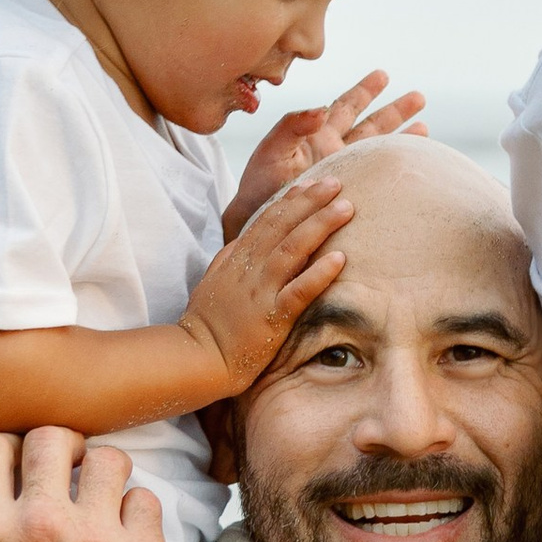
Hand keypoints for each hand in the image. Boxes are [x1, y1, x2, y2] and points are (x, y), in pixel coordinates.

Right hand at [0, 429, 166, 541]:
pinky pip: (147, 501)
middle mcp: (42, 527)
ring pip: (109, 459)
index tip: (13, 471)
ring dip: (99, 474)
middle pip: (53, 438)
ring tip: (94, 501)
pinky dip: (135, 511)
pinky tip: (120, 535)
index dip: (1, 451)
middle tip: (58, 476)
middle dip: (52, 452)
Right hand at [177, 175, 353, 396]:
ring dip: (321, 225)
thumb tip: (245, 240)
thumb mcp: (214, 281)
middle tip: (336, 183)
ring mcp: (260, 291)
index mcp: (238, 259)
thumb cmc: (206, 323)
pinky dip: (319, 274)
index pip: (267, 220)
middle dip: (311, 202)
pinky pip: (299, 291)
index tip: (311, 184)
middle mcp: (250, 269)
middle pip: (283, 225)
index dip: (291, 200)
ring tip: (345, 208)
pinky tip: (341, 258)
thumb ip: (231, 258)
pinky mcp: (271, 317)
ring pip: (293, 249)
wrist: (196, 357)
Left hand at [221, 70, 425, 240]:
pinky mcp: (353, 196)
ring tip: (425, 129)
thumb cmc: (259, 189)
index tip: (383, 75)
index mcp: (317, 135)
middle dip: (395, 111)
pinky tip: (414, 167)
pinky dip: (397, 171)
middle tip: (420, 97)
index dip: (364, 91)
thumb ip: (293, 126)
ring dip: (402, 139)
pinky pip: (380, 180)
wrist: (259, 224)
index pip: (345, 107)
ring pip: (380, 150)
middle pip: (371, 126)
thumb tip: (323, 108)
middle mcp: (335, 152)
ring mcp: (346, 174)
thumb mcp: (271, 151)